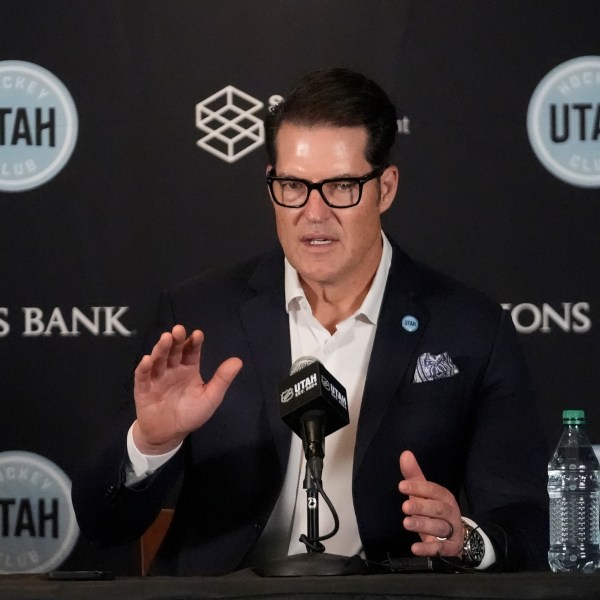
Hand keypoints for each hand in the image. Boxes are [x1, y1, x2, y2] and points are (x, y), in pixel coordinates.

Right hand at [133, 325, 242, 453]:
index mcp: (189, 369)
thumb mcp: (210, 397)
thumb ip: (222, 379)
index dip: (194, 343)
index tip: (198, 334)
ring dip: (161, 349)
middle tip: (178, 330)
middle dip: (176, 340)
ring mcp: (157, 378)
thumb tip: (238, 360)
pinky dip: (143, 368)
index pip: (191, 352)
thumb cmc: (190, 414)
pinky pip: (142, 377)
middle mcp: (172, 369)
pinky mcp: (143, 389)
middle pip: (174, 351)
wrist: (169, 434)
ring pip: (159, 360)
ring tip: (166, 338)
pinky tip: (147, 360)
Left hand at [398, 450, 462, 557]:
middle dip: (421, 507)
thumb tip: (405, 453)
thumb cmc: (434, 510)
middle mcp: (450, 512)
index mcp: (444, 496)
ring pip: (440, 527)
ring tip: (406, 523)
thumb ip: (414, 475)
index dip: (418, 488)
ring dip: (423, 525)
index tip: (401, 486)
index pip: (432, 490)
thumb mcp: (424, 493)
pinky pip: (441, 549)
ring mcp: (452, 530)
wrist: (457, 536)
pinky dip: (428, 549)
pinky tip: (415, 549)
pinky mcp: (451, 547)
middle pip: (437, 509)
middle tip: (404, 507)